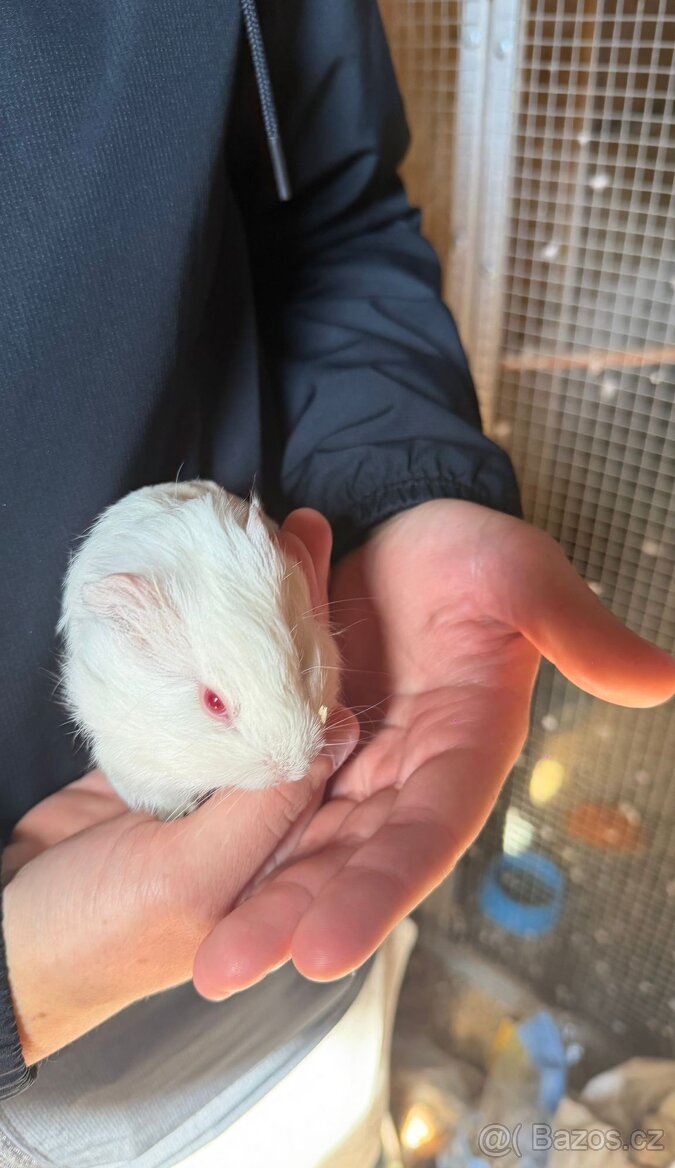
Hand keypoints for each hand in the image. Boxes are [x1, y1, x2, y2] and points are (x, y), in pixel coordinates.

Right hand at [2, 515, 357, 1064]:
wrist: (1, 941)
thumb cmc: (97, 936)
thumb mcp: (187, 879)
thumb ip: (262, 811)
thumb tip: (332, 730)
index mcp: (294, 858)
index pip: (335, 747)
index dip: (340, 665)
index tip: (337, 583)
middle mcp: (269, 819)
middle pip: (303, 704)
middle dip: (306, 624)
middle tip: (306, 537)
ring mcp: (220, 787)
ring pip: (256, 691)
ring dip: (263, 622)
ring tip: (269, 540)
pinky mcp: (174, 764)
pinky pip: (204, 695)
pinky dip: (210, 644)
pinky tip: (216, 590)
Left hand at [193, 499, 674, 996]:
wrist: (399, 524)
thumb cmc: (471, 553)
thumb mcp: (524, 577)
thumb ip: (578, 631)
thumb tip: (663, 679)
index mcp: (464, 751)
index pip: (424, 834)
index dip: (379, 890)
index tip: (323, 951)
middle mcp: (404, 774)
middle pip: (350, 856)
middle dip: (294, 914)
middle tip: (226, 968)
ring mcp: (349, 760)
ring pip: (302, 838)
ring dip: (256, 892)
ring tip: (205, 947)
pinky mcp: (301, 736)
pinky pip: (264, 788)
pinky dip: (231, 826)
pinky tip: (188, 865)